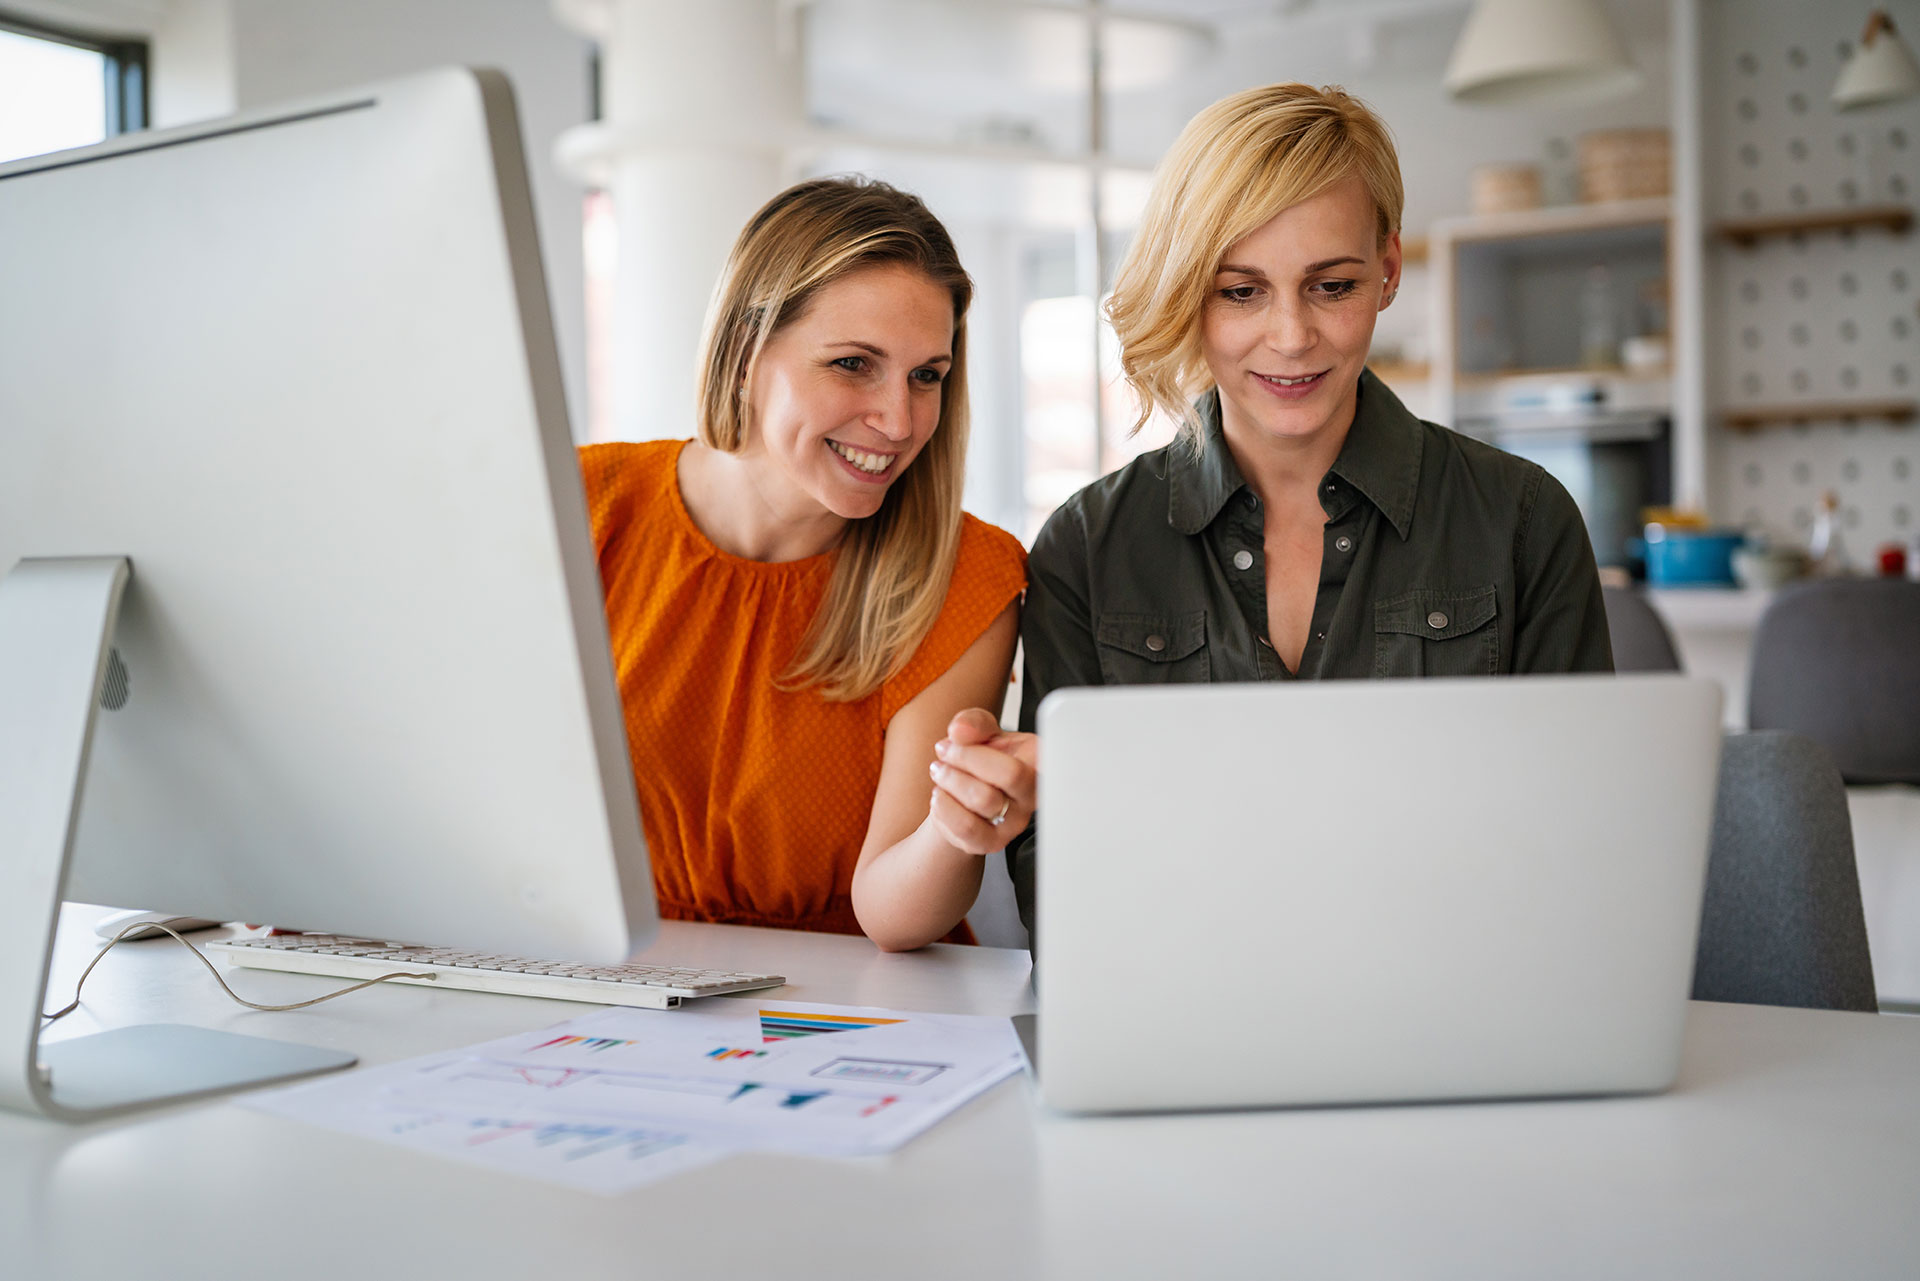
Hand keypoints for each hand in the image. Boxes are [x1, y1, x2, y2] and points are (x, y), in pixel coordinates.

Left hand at [927, 707, 1037, 853]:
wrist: (966, 794)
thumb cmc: (982, 760)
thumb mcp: (981, 731)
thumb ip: (974, 722)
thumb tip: (960, 730)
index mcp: (1039, 762)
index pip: (1035, 754)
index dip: (992, 748)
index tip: (958, 736)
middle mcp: (1033, 795)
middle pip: (1008, 773)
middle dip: (963, 757)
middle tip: (943, 750)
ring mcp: (1015, 822)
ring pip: (984, 800)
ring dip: (950, 780)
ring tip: (939, 771)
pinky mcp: (992, 843)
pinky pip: (967, 828)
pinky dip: (944, 807)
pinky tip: (941, 796)